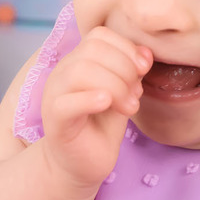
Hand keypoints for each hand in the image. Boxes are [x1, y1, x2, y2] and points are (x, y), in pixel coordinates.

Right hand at [40, 26, 151, 192]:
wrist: (83, 163)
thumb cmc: (102, 125)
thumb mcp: (123, 92)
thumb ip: (131, 71)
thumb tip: (145, 54)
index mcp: (78, 61)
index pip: (99, 35)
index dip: (126, 48)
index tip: (143, 69)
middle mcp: (63, 73)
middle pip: (92, 50)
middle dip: (124, 69)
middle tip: (136, 94)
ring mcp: (55, 95)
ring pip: (80, 71)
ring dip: (115, 86)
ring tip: (129, 107)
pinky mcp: (55, 121)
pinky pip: (66, 102)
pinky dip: (90, 99)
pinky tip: (107, 104)